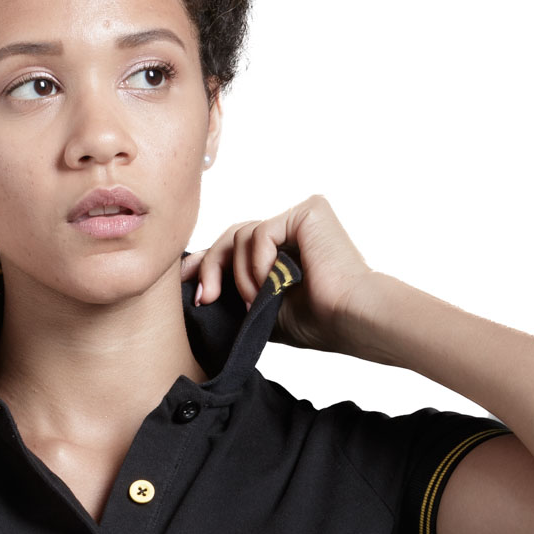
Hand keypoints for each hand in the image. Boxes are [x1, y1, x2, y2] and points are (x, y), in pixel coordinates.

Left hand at [180, 194, 375, 352]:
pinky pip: (260, 233)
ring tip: (258, 301)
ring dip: (241, 275)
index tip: (184, 283)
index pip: (233, 247)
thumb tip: (198, 292)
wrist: (349, 319)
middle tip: (206, 299)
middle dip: (211, 268)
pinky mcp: (308, 211)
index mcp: (281, 251)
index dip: (204, 263)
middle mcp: (290, 230)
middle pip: (231, 236)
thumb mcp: (262, 310)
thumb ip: (236, 296)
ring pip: (241, 236)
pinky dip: (258, 263)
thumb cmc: (317, 322)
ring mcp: (299, 218)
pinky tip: (273, 283)